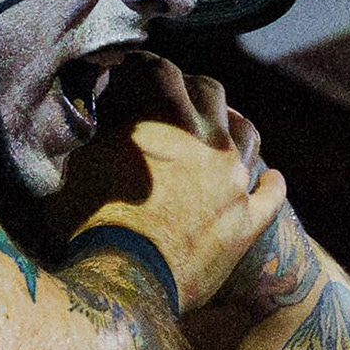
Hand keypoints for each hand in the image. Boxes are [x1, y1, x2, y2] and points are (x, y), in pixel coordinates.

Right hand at [46, 54, 284, 309]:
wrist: (125, 281)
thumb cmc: (88, 223)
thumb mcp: (77, 163)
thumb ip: (92, 129)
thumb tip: (88, 106)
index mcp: (164, 117)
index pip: (161, 71)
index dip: (145, 68)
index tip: (137, 72)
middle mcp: (208, 139)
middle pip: (211, 93)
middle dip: (193, 90)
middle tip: (179, 101)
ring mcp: (234, 180)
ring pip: (247, 134)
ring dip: (233, 126)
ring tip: (223, 130)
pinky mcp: (248, 222)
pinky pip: (272, 194)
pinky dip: (272, 183)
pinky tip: (271, 179)